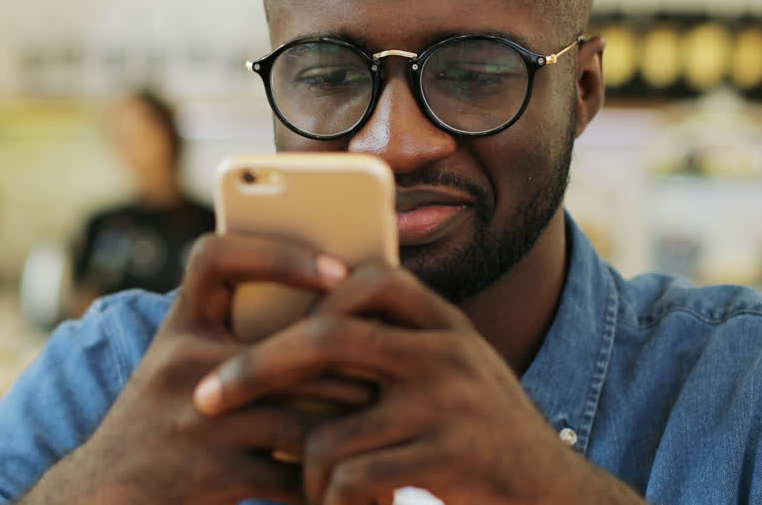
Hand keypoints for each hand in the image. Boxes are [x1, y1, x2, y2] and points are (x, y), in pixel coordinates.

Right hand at [24, 233, 368, 504]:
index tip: (338, 273)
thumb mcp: (181, 366)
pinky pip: (295, 475)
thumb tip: (332, 314)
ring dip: (353, 429)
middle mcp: (183, 363)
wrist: (102, 495)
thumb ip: (235, 337)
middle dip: (354, 370)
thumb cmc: (161, 423)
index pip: (216, 258)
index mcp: (179, 326)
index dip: (278, 254)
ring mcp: (199, 419)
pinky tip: (353, 488)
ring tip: (392, 431)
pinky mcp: (215, 474)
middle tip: (401, 376)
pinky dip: (329, 483)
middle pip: (294, 352)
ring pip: (306, 415)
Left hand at [194, 264, 644, 504]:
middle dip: (255, 369)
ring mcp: (449, 405)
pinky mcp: (447, 460)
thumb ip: (395, 343)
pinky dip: (333, 502)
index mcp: (445, 324)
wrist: (556, 497)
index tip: (255, 323)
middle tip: (206, 398)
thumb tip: (299, 326)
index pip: (368, 279)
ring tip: (312, 489)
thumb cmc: (483, 434)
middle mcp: (448, 353)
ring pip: (330, 430)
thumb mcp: (451, 371)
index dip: (307, 292)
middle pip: (327, 339)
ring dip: (304, 470)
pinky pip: (352, 479)